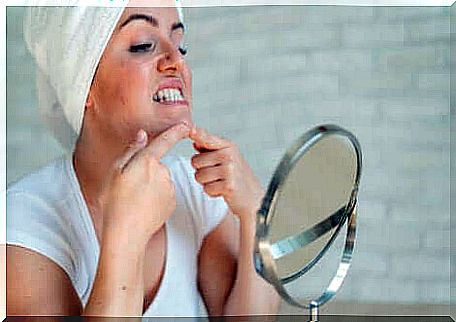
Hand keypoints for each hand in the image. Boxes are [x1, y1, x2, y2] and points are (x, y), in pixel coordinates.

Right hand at [100, 123, 189, 246]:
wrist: (127, 232)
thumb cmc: (116, 202)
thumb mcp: (115, 172)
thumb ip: (131, 150)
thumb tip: (142, 135)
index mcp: (147, 161)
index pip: (165, 141)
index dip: (175, 131)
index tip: (185, 125)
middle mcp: (162, 172)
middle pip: (156, 164)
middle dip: (146, 171)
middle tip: (129, 186)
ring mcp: (170, 188)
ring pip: (161, 180)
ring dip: (151, 185)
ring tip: (135, 199)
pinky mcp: (173, 201)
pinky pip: (165, 193)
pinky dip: (156, 197)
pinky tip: (145, 206)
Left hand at [189, 125, 263, 218]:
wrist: (253, 197)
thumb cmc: (236, 176)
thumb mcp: (225, 157)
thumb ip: (209, 147)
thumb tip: (194, 136)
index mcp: (228, 146)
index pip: (207, 138)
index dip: (198, 134)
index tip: (191, 130)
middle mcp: (229, 155)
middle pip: (195, 161)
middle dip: (202, 171)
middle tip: (218, 175)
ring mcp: (229, 170)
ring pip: (199, 176)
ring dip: (206, 183)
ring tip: (221, 182)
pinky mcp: (229, 185)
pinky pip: (206, 188)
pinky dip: (212, 192)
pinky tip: (223, 190)